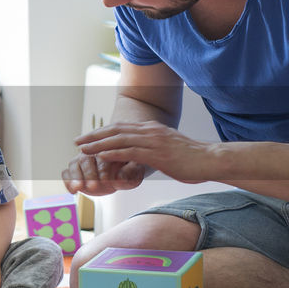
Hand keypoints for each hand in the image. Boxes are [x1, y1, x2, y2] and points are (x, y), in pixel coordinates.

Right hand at [62, 151, 146, 195]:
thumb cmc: (129, 172)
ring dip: (76, 177)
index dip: (103, 169)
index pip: (101, 155)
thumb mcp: (134, 174)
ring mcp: (81, 161)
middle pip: (85, 159)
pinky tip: (73, 191)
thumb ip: (128, 175)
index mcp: (106, 148)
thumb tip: (119, 178)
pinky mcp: (74, 170)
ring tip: (78, 188)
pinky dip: (68, 182)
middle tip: (94, 186)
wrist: (123, 174)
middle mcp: (92, 152)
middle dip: (89, 174)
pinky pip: (66, 173)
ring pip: (73, 164)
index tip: (106, 181)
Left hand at [75, 121, 213, 183]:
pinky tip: (100, 156)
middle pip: (116, 130)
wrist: (211, 160)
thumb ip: (152, 151)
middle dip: (94, 135)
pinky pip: (130, 151)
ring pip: (119, 139)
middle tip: (77, 141)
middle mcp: (150, 131)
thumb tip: (140, 157)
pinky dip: (113, 153)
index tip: (88, 137)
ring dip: (98, 144)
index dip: (102, 132)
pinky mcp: (157, 153)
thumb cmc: (192, 160)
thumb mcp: (168, 152)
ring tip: (83, 149)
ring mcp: (153, 141)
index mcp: (152, 129)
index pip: (122, 127)